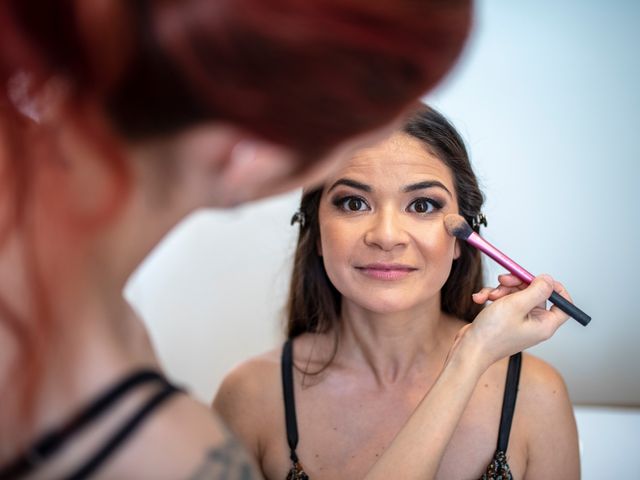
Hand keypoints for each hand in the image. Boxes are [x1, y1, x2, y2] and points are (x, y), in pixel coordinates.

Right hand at [454, 274, 570, 370]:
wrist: (470, 348)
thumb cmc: (492, 334)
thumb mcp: (516, 305)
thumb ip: (537, 290)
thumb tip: (548, 280)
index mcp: (544, 324)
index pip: (564, 306)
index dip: (556, 289)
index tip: (540, 279)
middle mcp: (535, 323)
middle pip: (535, 294)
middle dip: (518, 284)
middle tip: (504, 280)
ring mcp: (520, 321)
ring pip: (517, 295)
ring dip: (502, 290)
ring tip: (490, 296)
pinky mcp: (506, 319)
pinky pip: (505, 301)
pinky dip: (493, 297)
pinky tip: (481, 299)